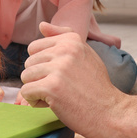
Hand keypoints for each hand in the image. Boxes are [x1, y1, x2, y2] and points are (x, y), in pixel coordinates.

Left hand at [21, 22, 136, 137]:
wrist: (110, 112)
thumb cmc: (96, 86)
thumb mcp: (84, 54)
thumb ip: (62, 38)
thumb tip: (41, 25)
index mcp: (71, 40)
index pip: (34, 48)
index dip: (44, 65)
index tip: (62, 75)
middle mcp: (65, 49)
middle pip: (29, 63)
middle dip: (39, 78)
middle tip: (62, 88)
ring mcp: (58, 67)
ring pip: (26, 77)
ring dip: (37, 90)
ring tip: (58, 95)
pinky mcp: (52, 86)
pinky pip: (26, 92)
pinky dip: (35, 102)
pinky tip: (53, 104)